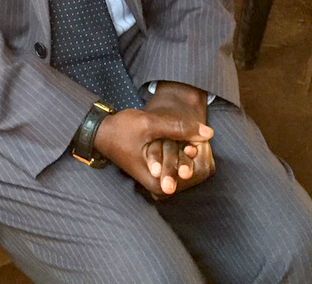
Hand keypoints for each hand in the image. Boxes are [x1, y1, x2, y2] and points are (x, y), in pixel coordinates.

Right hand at [93, 103, 213, 198]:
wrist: (102, 132)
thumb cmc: (122, 129)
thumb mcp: (149, 124)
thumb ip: (179, 128)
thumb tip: (209, 133)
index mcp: (158, 183)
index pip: (195, 174)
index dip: (201, 155)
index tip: (199, 142)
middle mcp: (160, 188)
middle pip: (193, 175)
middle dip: (199, 156)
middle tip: (201, 139)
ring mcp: (159, 182)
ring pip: (187, 169)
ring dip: (192, 154)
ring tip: (195, 140)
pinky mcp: (159, 175)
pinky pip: (179, 167)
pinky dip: (184, 155)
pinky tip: (187, 143)